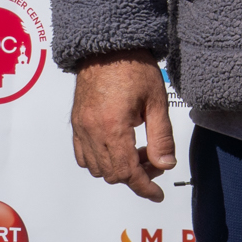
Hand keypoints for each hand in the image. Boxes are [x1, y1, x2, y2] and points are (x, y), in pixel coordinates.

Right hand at [71, 52, 175, 201]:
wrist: (108, 47)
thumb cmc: (134, 68)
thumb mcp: (157, 102)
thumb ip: (162, 136)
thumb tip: (165, 165)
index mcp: (113, 126)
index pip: (127, 171)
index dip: (144, 187)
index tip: (157, 194)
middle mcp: (91, 131)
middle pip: (111, 173)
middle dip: (136, 175)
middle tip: (156, 162)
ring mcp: (80, 128)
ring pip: (96, 168)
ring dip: (119, 168)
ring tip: (141, 151)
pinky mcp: (76, 123)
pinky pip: (83, 155)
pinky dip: (101, 160)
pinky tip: (120, 147)